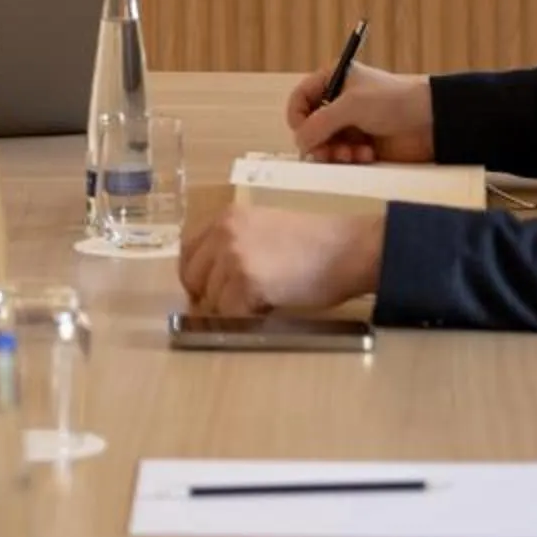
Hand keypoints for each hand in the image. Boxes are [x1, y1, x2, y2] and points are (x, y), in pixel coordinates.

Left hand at [178, 207, 384, 316]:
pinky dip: (246, 319)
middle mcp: (223, 232)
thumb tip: (210, 282)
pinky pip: (231, 314)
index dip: (198, 277)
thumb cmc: (316, 244)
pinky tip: (270, 308)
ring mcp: (233, 257)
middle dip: (210, 297)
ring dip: (232, 309)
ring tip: (264, 301)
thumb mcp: (264, 230)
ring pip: (212, 300)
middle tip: (237, 305)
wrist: (349, 249)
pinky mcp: (246, 283)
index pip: (188, 252)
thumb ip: (234, 246)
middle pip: (193, 278)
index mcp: (226, 217)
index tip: (209, 292)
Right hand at [287, 59, 434, 163]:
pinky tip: (367, 155)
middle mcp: (338, 102)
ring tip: (352, 154)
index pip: (299, 100)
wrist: (431, 122)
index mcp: (332, 80)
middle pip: (309, 127)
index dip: (298, 118)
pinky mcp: (360, 144)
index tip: (304, 133)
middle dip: (318, 141)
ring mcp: (349, 124)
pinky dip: (350, 158)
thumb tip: (299, 142)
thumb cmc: (394, 101)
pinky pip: (342, 156)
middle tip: (328, 152)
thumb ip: (320, 123)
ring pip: (324, 145)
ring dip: (334, 153)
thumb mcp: (352, 106)